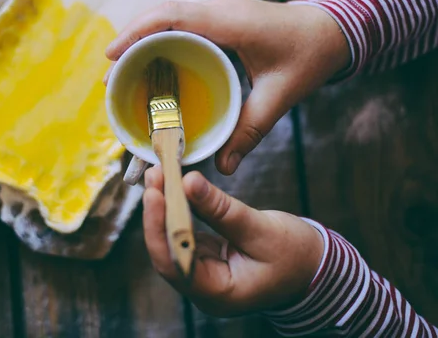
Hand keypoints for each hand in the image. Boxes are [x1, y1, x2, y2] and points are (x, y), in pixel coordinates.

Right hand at [104, 0, 349, 174]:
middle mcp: (218, 10)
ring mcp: (217, 12)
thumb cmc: (309, 56)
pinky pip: (180, 26)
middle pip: (160, 16)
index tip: (111, 56)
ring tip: (123, 73)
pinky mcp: (218, 21)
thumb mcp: (280, 96)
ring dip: (142, 41)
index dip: (136, 34)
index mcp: (228, 21)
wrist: (331, 30)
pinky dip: (159, 42)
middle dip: (130, 42)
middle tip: (110, 77)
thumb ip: (251, 131)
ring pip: (167, 19)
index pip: (171, 17)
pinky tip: (152, 66)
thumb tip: (223, 166)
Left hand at [142, 166, 322, 315]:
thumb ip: (222, 209)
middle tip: (154, 175)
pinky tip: (172, 187)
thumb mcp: (262, 229)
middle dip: (157, 212)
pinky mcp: (205, 257)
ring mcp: (203, 273)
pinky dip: (177, 210)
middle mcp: (204, 288)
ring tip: (159, 175)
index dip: (159, 227)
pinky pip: (183, 233)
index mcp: (218, 293)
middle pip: (167, 250)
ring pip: (172, 240)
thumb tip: (188, 181)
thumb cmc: (296, 255)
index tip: (155, 193)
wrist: (314, 267)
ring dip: (164, 208)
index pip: (175, 262)